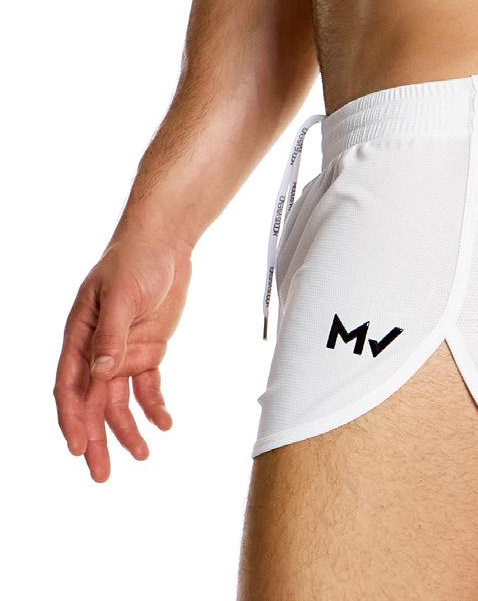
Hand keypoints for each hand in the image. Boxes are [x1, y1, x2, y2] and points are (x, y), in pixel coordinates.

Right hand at [54, 232, 192, 481]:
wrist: (165, 243)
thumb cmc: (136, 261)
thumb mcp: (123, 296)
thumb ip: (112, 335)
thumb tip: (101, 372)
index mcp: (79, 337)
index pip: (70, 386)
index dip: (72, 419)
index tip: (79, 448)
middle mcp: (97, 350)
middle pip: (92, 403)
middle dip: (96, 439)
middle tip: (100, 476)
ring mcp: (122, 352)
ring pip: (119, 402)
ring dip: (128, 430)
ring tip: (143, 456)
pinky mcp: (148, 350)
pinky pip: (147, 386)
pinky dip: (155, 406)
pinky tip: (165, 424)